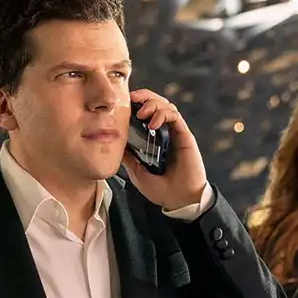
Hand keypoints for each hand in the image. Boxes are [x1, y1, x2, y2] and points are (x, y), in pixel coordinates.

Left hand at [120, 89, 207, 210]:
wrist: (180, 200)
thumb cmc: (161, 190)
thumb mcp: (137, 172)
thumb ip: (128, 157)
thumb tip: (113, 143)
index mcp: (153, 139)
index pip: (146, 113)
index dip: (137, 103)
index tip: (124, 101)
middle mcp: (165, 133)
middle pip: (157, 103)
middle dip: (145, 96)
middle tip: (132, 99)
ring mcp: (175, 133)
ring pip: (166, 105)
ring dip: (153, 104)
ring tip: (142, 114)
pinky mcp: (185, 136)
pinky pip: (175, 116)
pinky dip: (163, 114)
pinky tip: (153, 124)